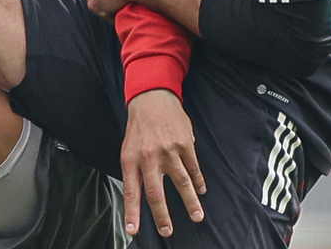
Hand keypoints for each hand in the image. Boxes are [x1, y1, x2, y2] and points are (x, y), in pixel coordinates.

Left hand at [121, 89, 205, 236]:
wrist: (152, 98)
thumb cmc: (139, 128)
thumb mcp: (128, 149)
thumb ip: (134, 172)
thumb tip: (139, 198)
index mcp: (131, 159)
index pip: (130, 192)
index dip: (132, 213)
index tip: (133, 231)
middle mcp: (148, 157)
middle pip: (155, 192)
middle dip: (162, 215)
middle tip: (167, 231)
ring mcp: (168, 151)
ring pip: (181, 182)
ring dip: (190, 202)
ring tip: (197, 216)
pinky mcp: (184, 144)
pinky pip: (193, 168)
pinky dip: (198, 181)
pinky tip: (202, 190)